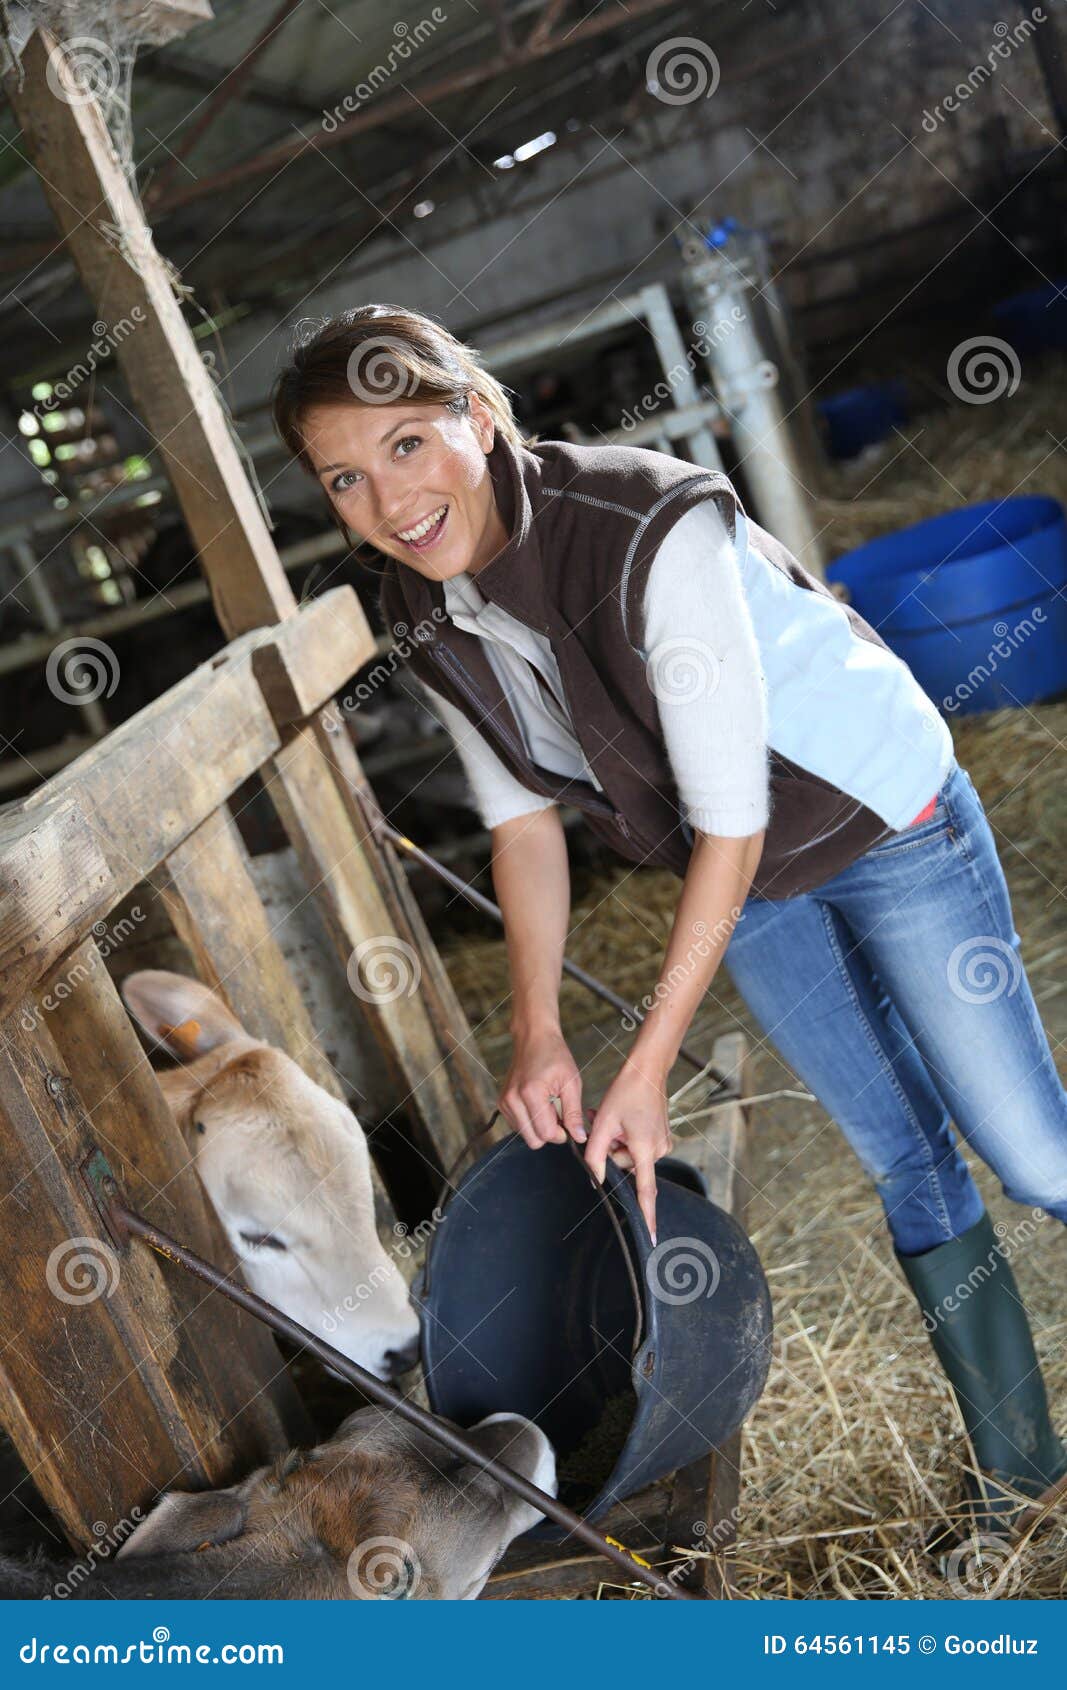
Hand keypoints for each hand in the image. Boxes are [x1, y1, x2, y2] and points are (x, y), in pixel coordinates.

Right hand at [500, 1024, 586, 1148]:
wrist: (533, 1038)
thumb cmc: (555, 1056)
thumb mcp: (571, 1083)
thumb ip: (574, 1113)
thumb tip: (579, 1138)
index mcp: (531, 1093)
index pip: (545, 1133)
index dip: (561, 1134)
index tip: (568, 1123)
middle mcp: (513, 1100)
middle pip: (533, 1140)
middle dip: (549, 1133)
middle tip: (559, 1116)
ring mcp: (505, 1102)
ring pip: (525, 1135)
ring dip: (539, 1128)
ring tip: (549, 1107)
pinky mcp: (502, 1103)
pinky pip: (518, 1126)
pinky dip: (530, 1121)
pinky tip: (538, 1105)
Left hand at [584, 1061, 672, 1244]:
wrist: (647, 1070)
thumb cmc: (625, 1093)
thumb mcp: (603, 1123)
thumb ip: (596, 1154)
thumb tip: (596, 1179)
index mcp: (645, 1150)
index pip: (645, 1192)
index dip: (646, 1216)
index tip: (652, 1238)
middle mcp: (658, 1150)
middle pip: (626, 1167)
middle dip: (611, 1151)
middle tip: (599, 1126)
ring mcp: (662, 1143)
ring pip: (630, 1156)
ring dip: (616, 1142)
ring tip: (608, 1119)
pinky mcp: (661, 1137)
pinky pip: (638, 1147)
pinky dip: (625, 1137)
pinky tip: (620, 1120)